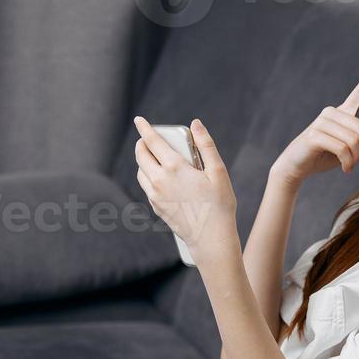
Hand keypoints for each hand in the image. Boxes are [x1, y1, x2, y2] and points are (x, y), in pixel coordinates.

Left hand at [133, 116, 238, 261]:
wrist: (210, 239)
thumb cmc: (219, 205)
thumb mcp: (218, 171)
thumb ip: (206, 145)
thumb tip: (196, 123)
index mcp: (174, 167)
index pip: (152, 141)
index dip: (144, 128)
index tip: (139, 119)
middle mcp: (160, 180)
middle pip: (141, 155)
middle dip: (142, 143)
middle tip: (147, 138)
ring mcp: (155, 195)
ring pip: (140, 171)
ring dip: (143, 160)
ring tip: (154, 157)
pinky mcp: (156, 207)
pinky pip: (146, 186)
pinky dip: (148, 176)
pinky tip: (160, 177)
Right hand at [272, 62, 358, 183]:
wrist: (296, 166)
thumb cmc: (324, 155)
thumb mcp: (351, 146)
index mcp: (342, 113)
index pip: (358, 93)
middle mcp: (332, 113)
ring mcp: (322, 122)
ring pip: (354, 141)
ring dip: (357, 159)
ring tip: (351, 166)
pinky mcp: (315, 135)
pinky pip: (342, 149)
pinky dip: (348, 162)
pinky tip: (346, 168)